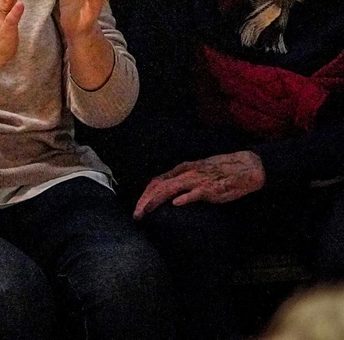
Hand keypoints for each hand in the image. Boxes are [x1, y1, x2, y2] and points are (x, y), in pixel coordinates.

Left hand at [133, 152, 265, 217]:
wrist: (246, 167)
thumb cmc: (221, 172)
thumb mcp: (196, 173)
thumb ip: (183, 181)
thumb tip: (170, 193)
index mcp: (181, 170)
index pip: (157, 182)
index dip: (145, 194)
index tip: (138, 207)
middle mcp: (185, 174)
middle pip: (158, 186)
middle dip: (145, 200)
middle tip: (136, 215)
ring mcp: (196, 180)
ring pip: (170, 189)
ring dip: (155, 201)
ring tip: (145, 212)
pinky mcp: (210, 188)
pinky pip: (195, 193)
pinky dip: (184, 197)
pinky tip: (175, 204)